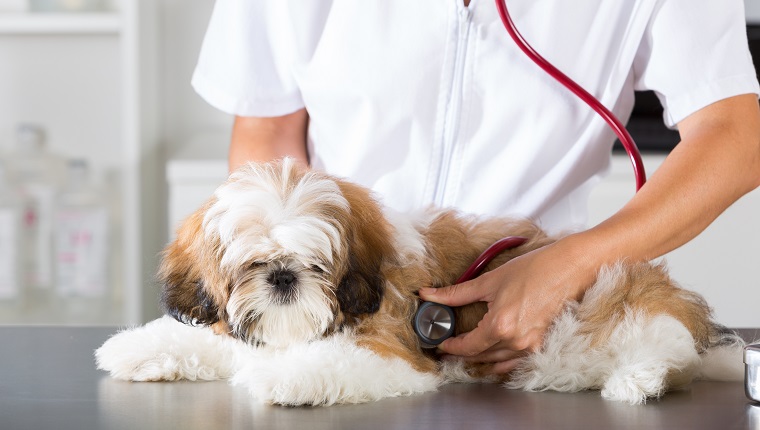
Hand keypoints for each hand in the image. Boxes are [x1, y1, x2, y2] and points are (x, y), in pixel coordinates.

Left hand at [418, 236, 595, 373]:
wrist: (570, 267)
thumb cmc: (535, 269)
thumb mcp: (490, 280)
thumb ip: (456, 293)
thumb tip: (429, 295)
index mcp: (500, 326)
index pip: (467, 347)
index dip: (450, 347)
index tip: (440, 344)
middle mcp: (516, 342)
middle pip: (480, 357)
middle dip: (461, 354)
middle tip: (447, 349)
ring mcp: (531, 347)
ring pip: (497, 363)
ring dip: (479, 360)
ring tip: (466, 353)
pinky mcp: (542, 345)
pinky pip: (516, 363)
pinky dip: (501, 363)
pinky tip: (492, 356)